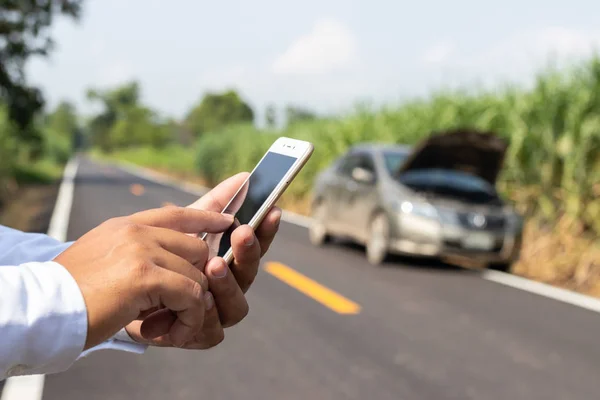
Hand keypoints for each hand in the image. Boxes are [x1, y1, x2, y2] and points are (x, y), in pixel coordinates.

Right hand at [54, 207, 233, 348]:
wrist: (42, 309)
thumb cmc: (71, 292)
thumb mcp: (103, 258)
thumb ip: (135, 250)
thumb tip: (167, 257)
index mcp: (127, 225)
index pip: (177, 212)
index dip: (207, 214)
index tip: (228, 219)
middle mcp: (136, 230)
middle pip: (197, 247)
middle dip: (199, 279)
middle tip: (183, 307)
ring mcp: (141, 249)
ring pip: (197, 274)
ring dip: (192, 306)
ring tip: (172, 326)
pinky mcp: (146, 275)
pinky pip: (191, 295)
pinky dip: (189, 318)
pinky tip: (168, 333)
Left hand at [124, 172, 281, 347]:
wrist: (116, 292)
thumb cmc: (157, 257)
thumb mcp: (182, 226)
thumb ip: (213, 205)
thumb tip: (244, 176)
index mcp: (229, 261)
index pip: (255, 245)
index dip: (266, 229)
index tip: (272, 209)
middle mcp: (228, 288)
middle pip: (250, 273)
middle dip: (248, 252)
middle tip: (241, 233)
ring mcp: (216, 314)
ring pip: (238, 306)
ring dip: (228, 285)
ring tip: (214, 265)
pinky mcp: (198, 336)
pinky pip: (213, 332)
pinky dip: (204, 319)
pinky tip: (194, 304)